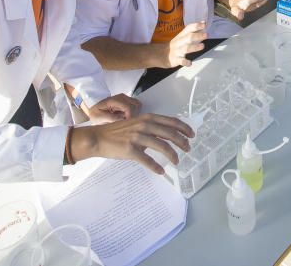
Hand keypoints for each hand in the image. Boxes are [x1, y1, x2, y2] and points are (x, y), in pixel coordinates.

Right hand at [71, 114, 193, 173]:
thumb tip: (167, 136)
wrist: (98, 138)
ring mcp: (137, 137)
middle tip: (187, 149)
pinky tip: (160, 171)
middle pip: (170, 134)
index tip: (192, 135)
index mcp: (147, 118)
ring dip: (172, 155)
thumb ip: (151, 128)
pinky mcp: (130, 150)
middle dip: (182, 142)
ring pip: (162, 146)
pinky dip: (155, 167)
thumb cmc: (118, 132)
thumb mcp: (137, 124)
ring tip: (177, 161)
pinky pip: (147, 160)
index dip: (184, 128)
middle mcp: (144, 125)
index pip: (171, 121)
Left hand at [87, 94, 140, 123]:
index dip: (130, 117)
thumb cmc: (95, 113)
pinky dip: (134, 112)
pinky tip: (126, 118)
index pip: (128, 108)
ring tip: (127, 120)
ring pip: (137, 105)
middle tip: (128, 123)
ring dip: (134, 113)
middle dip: (134, 115)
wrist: (94, 107)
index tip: (127, 124)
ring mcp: (125, 98)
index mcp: (114, 100)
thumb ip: (111, 118)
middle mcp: (121, 97)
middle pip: (136, 105)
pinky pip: (135, 106)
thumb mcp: (99, 117)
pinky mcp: (126, 101)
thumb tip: (123, 120)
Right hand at [162, 22, 206, 66]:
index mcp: (181, 36)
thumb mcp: (182, 37)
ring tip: (202, 46)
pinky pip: (180, 61)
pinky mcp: (175, 60)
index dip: (196, 26)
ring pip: (185, 48)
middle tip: (206, 35)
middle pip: (188, 37)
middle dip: (198, 36)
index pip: (189, 28)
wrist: (161, 55)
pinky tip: (190, 63)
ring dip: (194, 47)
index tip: (204, 24)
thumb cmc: (176, 45)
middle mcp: (179, 42)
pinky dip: (185, 62)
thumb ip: (194, 31)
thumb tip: (204, 23)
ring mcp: (177, 51)